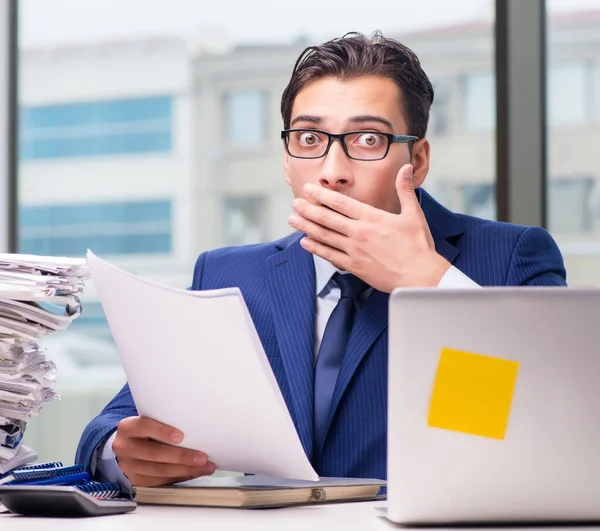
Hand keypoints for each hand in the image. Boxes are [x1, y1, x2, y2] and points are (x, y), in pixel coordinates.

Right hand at [112, 416, 215, 486]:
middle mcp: (125, 447)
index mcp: (128, 428)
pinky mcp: (135, 480)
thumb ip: (163, 422)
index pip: (144, 427)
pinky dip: (179, 477)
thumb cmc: (142, 432)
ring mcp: (129, 466)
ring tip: (204, 468)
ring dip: (185, 470)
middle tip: (202, 458)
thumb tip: (194, 427)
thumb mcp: (147, 421)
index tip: (181, 436)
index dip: (162, 431)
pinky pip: (160, 481)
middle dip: (181, 456)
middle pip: (155, 453)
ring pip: (159, 471)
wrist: (123, 447)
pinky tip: (193, 473)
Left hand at [287, 164, 450, 291]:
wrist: (420, 276)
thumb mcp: (414, 214)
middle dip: (308, 209)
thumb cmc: (418, 246)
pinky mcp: (355, 267)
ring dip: (306, 227)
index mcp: (372, 218)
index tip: (308, 188)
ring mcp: (355, 251)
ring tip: (293, 220)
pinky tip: (305, 243)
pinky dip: (316, 248)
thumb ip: (405, 190)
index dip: (321, 195)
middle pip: (327, 218)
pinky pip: (330, 256)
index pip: (341, 203)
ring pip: (325, 236)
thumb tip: (406, 168)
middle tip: (294, 203)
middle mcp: (360, 233)